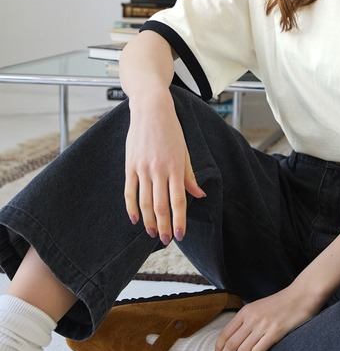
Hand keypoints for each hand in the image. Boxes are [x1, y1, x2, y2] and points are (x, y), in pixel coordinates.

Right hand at [123, 91, 205, 244]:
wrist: (151, 110)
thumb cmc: (171, 130)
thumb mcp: (184, 152)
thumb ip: (189, 176)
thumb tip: (199, 195)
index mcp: (175, 167)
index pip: (178, 201)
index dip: (179, 220)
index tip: (180, 235)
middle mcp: (159, 170)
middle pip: (160, 206)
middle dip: (164, 226)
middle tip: (166, 240)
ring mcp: (142, 168)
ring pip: (144, 202)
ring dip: (148, 221)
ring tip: (152, 233)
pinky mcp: (130, 165)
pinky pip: (129, 191)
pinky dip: (131, 207)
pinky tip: (135, 219)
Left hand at [214, 287, 317, 350]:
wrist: (299, 296)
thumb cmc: (280, 303)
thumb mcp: (259, 307)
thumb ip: (248, 319)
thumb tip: (237, 336)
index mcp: (246, 311)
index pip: (225, 333)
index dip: (219, 347)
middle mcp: (251, 318)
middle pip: (231, 344)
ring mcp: (262, 326)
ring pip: (242, 350)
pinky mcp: (274, 333)